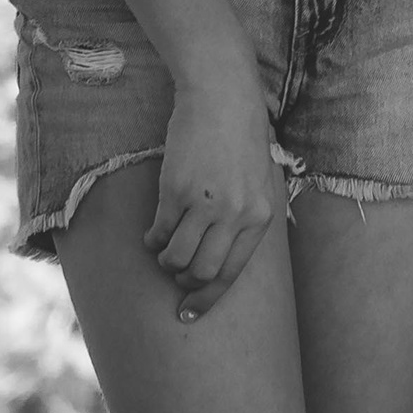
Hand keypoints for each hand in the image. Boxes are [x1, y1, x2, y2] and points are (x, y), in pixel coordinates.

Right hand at [144, 74, 288, 321]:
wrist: (223, 98)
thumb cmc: (240, 138)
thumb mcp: (258, 180)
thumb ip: (244, 217)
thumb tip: (218, 256)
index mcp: (260, 216)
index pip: (232, 274)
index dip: (207, 300)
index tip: (188, 314)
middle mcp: (236, 215)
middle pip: (202, 273)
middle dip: (184, 282)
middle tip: (174, 274)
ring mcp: (207, 205)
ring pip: (176, 259)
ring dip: (165, 261)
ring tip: (162, 250)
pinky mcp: (178, 192)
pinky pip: (159, 233)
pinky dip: (152, 239)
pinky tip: (153, 231)